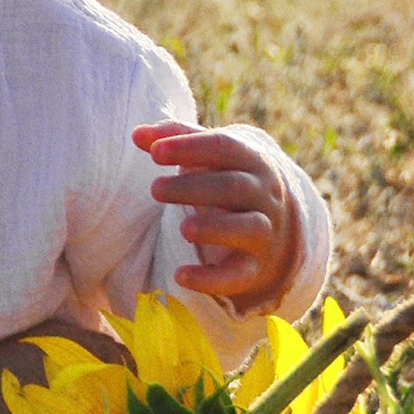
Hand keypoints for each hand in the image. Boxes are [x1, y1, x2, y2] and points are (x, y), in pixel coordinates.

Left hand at [134, 120, 300, 313]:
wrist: (278, 229)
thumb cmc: (231, 182)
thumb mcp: (211, 157)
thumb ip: (176, 140)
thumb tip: (136, 134)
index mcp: (252, 161)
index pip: (224, 147)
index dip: (190, 147)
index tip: (154, 152)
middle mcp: (264, 195)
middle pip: (234, 187)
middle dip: (194, 188)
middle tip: (155, 189)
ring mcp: (264, 233)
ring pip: (247, 228)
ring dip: (214, 229)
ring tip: (183, 228)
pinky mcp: (255, 268)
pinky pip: (238, 275)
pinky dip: (211, 279)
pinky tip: (181, 276)